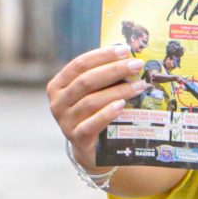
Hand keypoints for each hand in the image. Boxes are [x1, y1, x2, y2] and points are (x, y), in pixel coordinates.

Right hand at [45, 44, 147, 159]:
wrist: (89, 148)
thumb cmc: (93, 113)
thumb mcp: (92, 92)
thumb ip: (101, 75)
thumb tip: (126, 55)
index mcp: (58, 85)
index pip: (80, 64)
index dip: (103, 56)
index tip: (125, 50)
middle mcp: (58, 102)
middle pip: (87, 81)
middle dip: (114, 70)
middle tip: (136, 65)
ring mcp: (65, 121)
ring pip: (92, 101)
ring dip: (118, 91)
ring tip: (139, 85)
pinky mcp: (76, 138)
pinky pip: (92, 124)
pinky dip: (107, 113)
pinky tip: (122, 105)